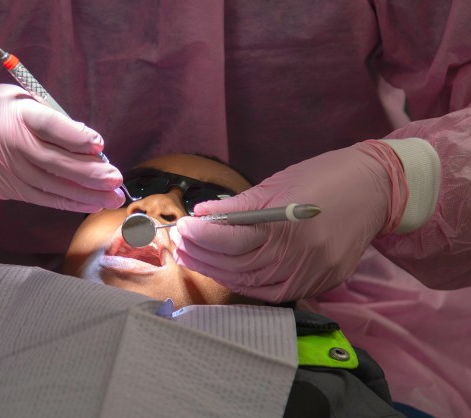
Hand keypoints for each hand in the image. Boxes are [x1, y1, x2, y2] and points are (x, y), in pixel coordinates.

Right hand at [0, 76, 124, 211]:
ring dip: (85, 195)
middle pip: (54, 162)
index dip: (75, 136)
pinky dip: (67, 203)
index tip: (99, 144)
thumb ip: (49, 117)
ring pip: (51, 186)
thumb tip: (85, 141)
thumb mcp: (16, 99)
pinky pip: (42, 198)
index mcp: (15, 114)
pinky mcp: (6, 188)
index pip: (48, 125)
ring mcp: (7, 170)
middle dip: (89, 173)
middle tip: (116, 180)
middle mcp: (11, 145)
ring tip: (112, 198)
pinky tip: (89, 204)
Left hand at [170, 141, 407, 301]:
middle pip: (239, 266)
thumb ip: (238, 205)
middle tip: (179, 243)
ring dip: (217, 272)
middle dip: (203, 256)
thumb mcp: (277, 183)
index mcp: (289, 226)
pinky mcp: (321, 283)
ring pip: (253, 284)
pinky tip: (225, 271)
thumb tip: (202, 214)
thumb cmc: (324, 177)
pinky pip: (274, 292)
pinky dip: (246, 283)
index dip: (202, 236)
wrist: (375, 188)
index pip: (233, 240)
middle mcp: (302, 257)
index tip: (183, 226)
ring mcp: (313, 274)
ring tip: (193, 257)